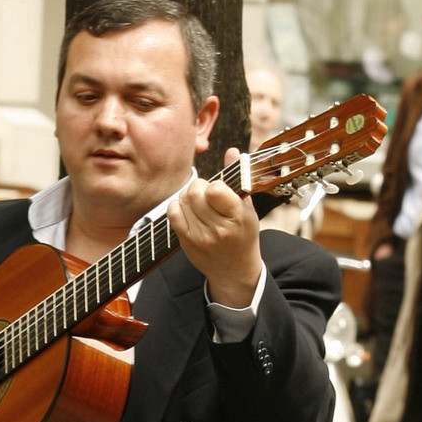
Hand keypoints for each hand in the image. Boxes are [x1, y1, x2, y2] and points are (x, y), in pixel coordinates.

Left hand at [169, 153, 263, 311]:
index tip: (219, 189)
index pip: (215, 189)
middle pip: (196, 191)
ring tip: (198, 201)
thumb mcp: (248, 208)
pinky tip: (187, 208)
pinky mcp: (186, 241)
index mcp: (238, 217)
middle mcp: (219, 228)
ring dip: (188, 195)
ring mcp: (201, 236)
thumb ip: (238, 178)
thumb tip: (233, 151)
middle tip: (205, 192)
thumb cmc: (243, 234)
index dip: (214, 184)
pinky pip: (172, 213)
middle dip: (199, 186)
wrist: (234, 270)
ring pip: (182, 200)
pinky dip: (177, 205)